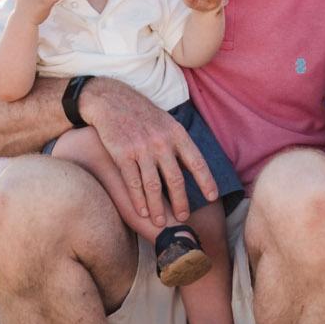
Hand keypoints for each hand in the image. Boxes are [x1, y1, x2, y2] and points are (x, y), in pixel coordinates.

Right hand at [82, 79, 215, 226]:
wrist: (112, 101)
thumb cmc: (143, 115)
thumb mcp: (168, 123)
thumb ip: (179, 144)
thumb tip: (193, 168)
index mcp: (177, 134)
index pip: (197, 162)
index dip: (206, 181)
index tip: (213, 197)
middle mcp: (161, 142)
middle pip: (175, 179)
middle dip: (181, 202)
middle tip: (182, 218)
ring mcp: (141, 149)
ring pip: (153, 185)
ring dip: (157, 207)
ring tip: (160, 222)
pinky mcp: (122, 154)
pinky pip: (132, 182)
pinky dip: (138, 200)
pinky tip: (141, 212)